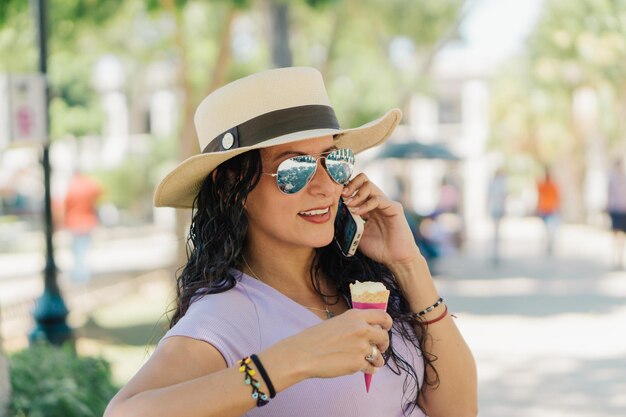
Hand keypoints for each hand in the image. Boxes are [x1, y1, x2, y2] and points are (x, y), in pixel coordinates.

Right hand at [268, 309, 392, 378]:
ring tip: (370, 361)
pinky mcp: (357, 363)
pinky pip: (372, 368)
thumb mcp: (337, 322)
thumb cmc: (315, 337)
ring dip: (377, 359)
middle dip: (383, 344)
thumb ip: (354, 324)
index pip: (383, 316)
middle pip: (385, 337)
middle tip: (378, 347)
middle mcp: (361, 329)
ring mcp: (361, 347)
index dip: (387, 324)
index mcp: (356, 316)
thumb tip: (368, 331)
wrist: (303, 353)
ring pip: (379, 355)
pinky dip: (370, 369)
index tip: (385, 328)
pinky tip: (365, 369)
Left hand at [341, 173, 421, 265]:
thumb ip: (348, 222)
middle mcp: (376, 201)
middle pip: (363, 180)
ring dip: (356, 194)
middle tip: (342, 195)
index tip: (336, 197)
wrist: (395, 259)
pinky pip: (378, 199)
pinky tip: (358, 212)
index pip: (356, 187)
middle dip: (350, 185)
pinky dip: (365, 204)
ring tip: (349, 205)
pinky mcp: (394, 208)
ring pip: (369, 185)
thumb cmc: (377, 248)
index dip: (345, 189)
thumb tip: (332, 215)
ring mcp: (386, 203)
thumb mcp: (356, 234)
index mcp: (368, 206)